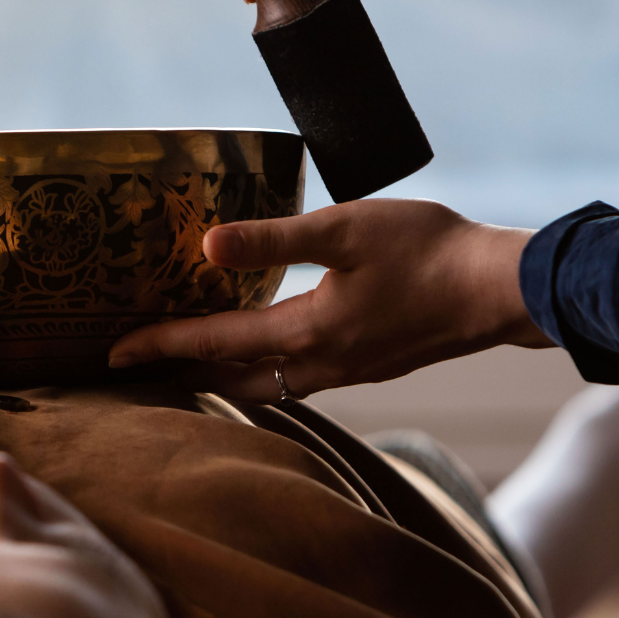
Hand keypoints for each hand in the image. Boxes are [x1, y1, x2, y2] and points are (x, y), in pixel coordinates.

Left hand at [108, 199, 552, 399]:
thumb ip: (274, 238)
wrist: (504, 288)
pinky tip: (265, 355)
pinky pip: (300, 381)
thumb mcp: (345, 230)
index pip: (215, 343)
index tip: (114, 353)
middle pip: (233, 382)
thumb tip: (206, 246)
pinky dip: (265, 374)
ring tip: (188, 366)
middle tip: (138, 371)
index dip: (161, 344)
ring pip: (268, 388)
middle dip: (182, 376)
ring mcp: (351, 370)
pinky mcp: (373, 363)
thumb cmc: (430, 251)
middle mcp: (323, 364)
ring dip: (223, 379)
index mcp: (308, 332)